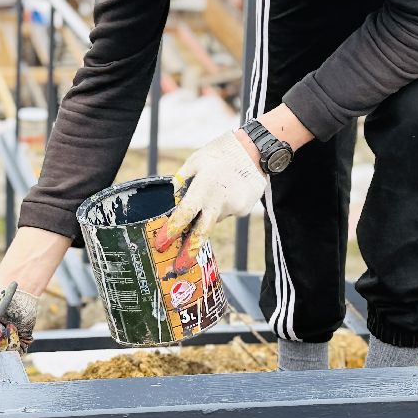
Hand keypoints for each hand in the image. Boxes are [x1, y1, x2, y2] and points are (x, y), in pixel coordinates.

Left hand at [153, 130, 264, 254]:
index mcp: (203, 189)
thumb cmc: (220, 153)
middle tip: (179, 267)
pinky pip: (227, 212)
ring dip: (209, 211)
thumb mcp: (195, 161)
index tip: (162, 244)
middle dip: (189, 251)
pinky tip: (228, 189)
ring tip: (215, 189)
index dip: (171, 231)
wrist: (255, 150)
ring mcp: (234, 208)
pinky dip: (222, 205)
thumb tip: (174, 199)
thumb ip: (182, 182)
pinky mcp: (245, 210)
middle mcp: (219, 203)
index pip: (184, 215)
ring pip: (214, 217)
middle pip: (201, 232)